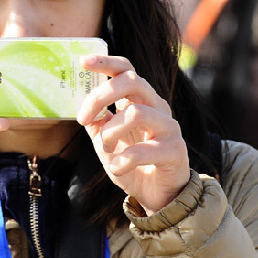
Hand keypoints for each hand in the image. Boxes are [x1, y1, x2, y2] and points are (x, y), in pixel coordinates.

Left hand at [77, 55, 189, 214]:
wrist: (156, 195)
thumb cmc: (131, 163)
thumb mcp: (105, 139)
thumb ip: (95, 120)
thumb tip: (81, 105)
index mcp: (140, 100)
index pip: (126, 69)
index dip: (106, 62)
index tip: (82, 61)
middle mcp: (157, 107)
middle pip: (132, 81)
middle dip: (101, 96)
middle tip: (83, 118)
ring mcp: (169, 127)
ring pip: (136, 113)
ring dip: (111, 133)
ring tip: (106, 149)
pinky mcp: (175, 151)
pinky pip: (144, 150)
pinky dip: (123, 161)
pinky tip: (117, 169)